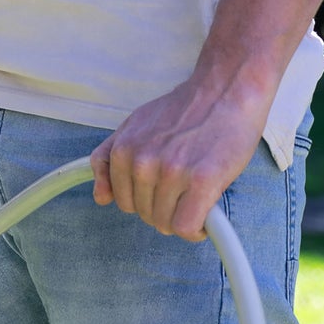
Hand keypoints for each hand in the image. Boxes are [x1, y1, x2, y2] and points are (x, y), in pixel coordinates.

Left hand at [89, 77, 269, 240]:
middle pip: (145, 214)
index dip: (145, 200)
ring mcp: (172, 172)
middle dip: (164, 209)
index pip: (122, 201)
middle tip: (184, 189)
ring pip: (166, 224)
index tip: (161, 190)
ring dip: (183, 219)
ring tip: (196, 197)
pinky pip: (186, 227)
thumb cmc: (182, 112)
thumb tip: (99, 198)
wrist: (223, 92)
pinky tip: (206, 215)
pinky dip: (196, 230)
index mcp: (124, 149)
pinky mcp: (202, 181)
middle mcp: (142, 162)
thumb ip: (109, 158)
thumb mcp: (134, 125)